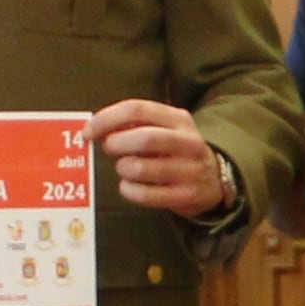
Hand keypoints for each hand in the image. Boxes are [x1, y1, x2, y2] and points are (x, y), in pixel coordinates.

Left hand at [93, 95, 228, 217]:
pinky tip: (129, 186)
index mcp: (179, 119)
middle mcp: (187, 142)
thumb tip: (97, 127)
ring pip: (141, 168)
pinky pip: (146, 194)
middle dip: (116, 144)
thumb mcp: (166, 128)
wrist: (215, 179)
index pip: (137, 109)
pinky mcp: (185, 196)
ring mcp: (189, 170)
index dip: (107, 119)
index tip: (88, 131)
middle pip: (143, 138)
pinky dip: (128, 190)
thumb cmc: (176, 151)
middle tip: (108, 148)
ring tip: (124, 167)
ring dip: (123, 168)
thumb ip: (136, 124)